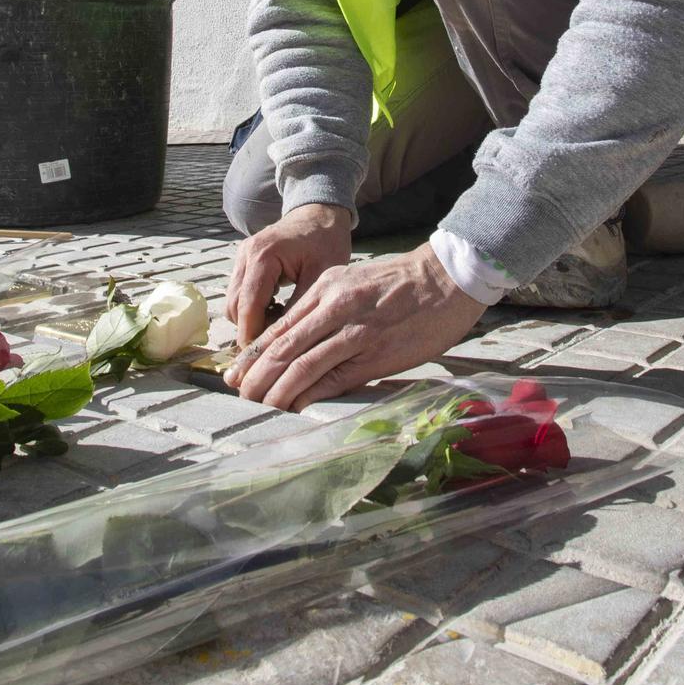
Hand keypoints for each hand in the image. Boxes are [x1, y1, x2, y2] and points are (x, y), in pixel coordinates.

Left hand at [224, 243, 485, 411]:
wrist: (447, 278)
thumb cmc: (402, 283)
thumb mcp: (354, 280)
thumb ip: (326, 306)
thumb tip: (298, 339)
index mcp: (327, 288)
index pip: (280, 325)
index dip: (254, 352)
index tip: (236, 371)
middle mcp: (335, 307)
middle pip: (283, 346)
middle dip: (257, 375)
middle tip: (240, 394)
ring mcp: (356, 331)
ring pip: (304, 364)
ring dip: (278, 390)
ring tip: (261, 406)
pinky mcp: (377, 354)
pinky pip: (336, 378)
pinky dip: (312, 394)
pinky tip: (298, 407)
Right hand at [225, 203, 352, 345]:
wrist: (319, 214)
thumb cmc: (326, 241)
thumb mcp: (321, 276)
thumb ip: (300, 308)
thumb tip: (285, 344)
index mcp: (263, 255)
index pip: (249, 305)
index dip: (253, 337)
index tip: (263, 361)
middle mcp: (246, 255)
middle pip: (235, 307)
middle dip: (250, 330)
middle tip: (278, 345)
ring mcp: (241, 257)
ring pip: (234, 302)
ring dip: (251, 320)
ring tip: (281, 325)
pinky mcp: (244, 263)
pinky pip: (240, 294)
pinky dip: (253, 309)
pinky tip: (277, 311)